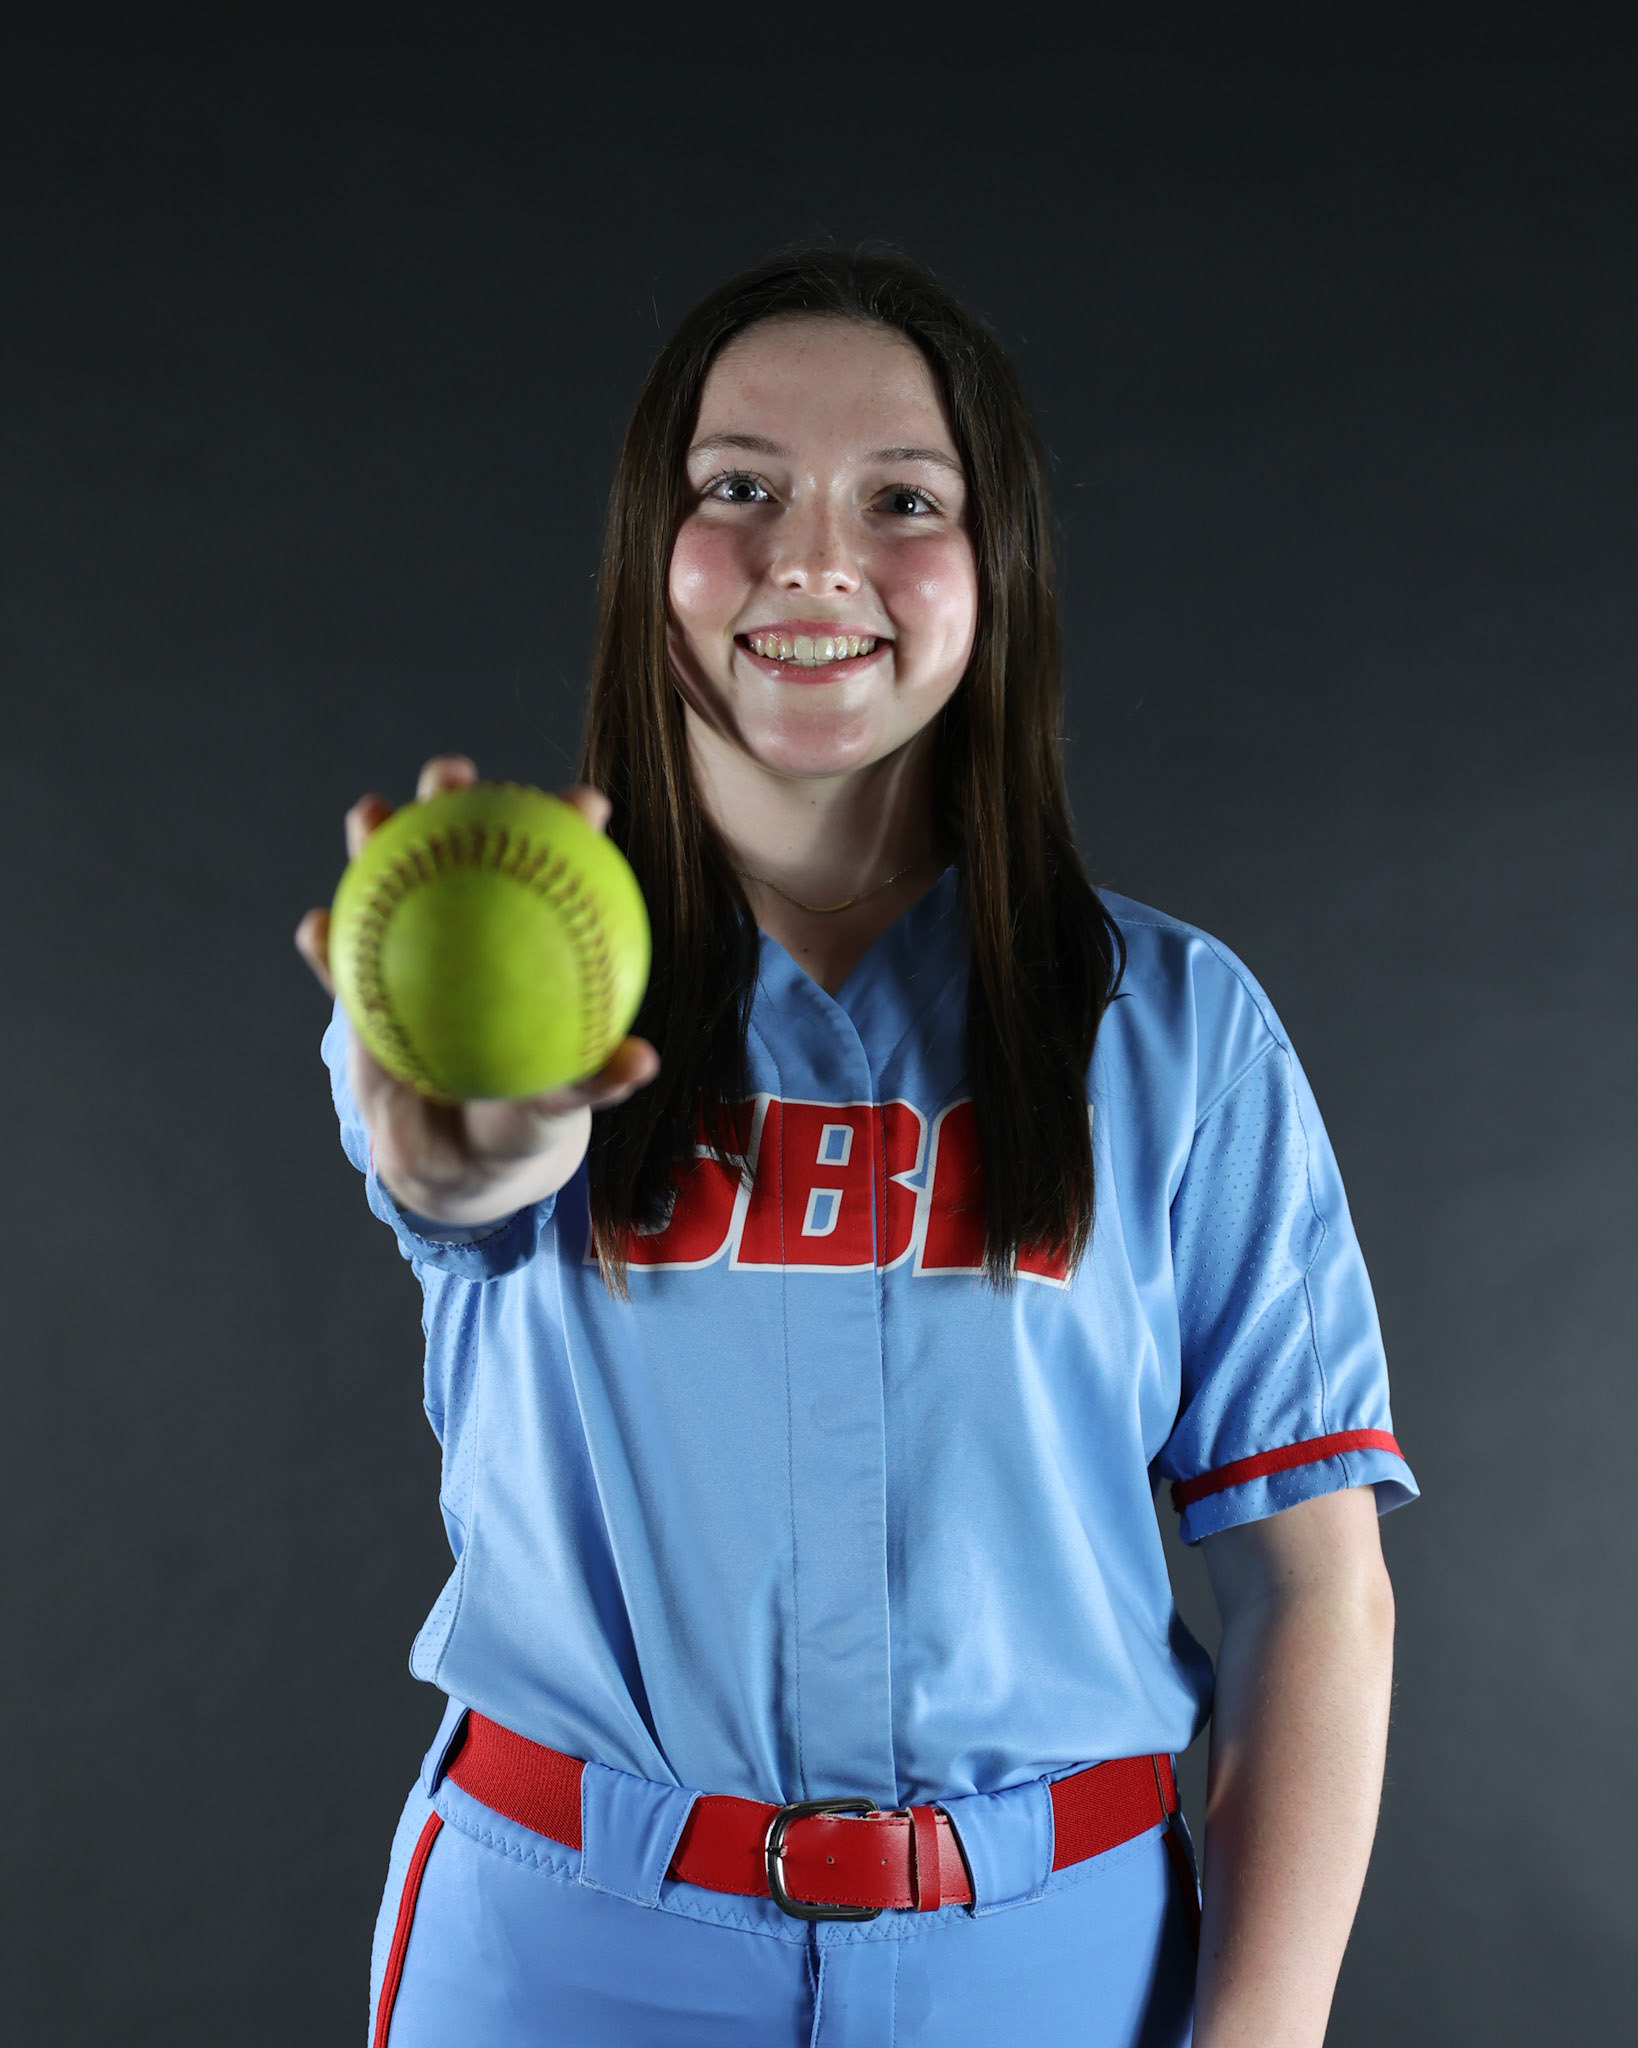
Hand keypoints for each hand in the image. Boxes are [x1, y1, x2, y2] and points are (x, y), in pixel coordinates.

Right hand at [295, 754, 659, 1225]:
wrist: (452, 1156)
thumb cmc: (518, 1122)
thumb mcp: (556, 1108)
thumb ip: (591, 1082)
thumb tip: (641, 1062)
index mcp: (526, 939)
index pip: (551, 866)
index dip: (567, 825)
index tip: (585, 804)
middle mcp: (466, 925)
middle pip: (458, 841)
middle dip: (452, 793)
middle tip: (453, 775)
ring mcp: (407, 946)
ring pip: (388, 877)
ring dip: (376, 838)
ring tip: (370, 816)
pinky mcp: (359, 983)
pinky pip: (339, 959)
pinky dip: (327, 943)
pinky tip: (320, 930)